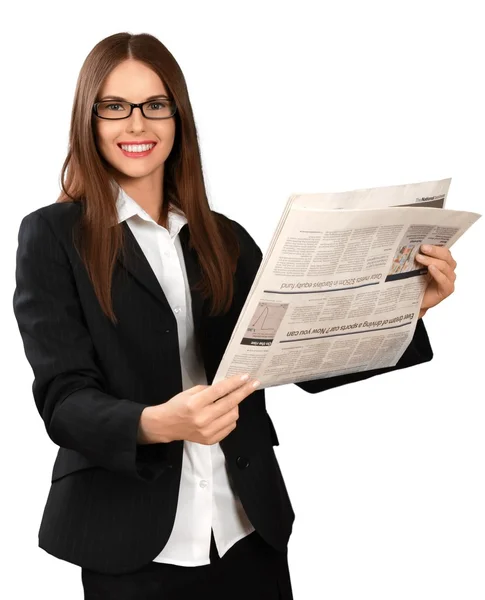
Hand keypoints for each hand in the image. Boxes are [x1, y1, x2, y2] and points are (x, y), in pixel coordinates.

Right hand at [138, 373, 259, 444]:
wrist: (167, 425)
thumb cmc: (177, 406)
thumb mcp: (190, 392)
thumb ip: (209, 390)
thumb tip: (227, 387)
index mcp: (195, 404)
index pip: (220, 391)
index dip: (235, 383)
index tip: (246, 377)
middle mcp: (202, 419)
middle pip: (230, 403)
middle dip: (244, 391)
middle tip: (253, 384)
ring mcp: (207, 431)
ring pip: (233, 416)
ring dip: (236, 405)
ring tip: (232, 400)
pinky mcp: (210, 440)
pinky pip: (230, 427)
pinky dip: (231, 417)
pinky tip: (226, 412)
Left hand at [415, 244, 456, 318]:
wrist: (412, 301)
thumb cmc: (415, 283)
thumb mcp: (415, 268)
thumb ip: (418, 257)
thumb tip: (409, 244)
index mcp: (442, 262)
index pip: (444, 250)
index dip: (436, 245)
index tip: (423, 242)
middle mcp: (448, 269)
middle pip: (446, 256)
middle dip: (434, 251)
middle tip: (422, 248)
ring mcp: (449, 279)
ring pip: (445, 266)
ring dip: (432, 260)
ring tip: (420, 258)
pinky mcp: (447, 289)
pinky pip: (444, 280)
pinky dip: (438, 273)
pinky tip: (431, 268)